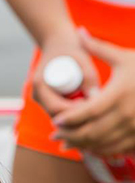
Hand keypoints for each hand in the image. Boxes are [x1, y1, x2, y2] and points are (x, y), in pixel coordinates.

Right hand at [31, 30, 99, 115]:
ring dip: (76, 113)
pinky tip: (86, 98)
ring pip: (60, 117)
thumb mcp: (82, 59)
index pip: (56, 108)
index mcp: (39, 84)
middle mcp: (37, 95)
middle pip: (58, 116)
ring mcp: (42, 99)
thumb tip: (96, 98)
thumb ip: (88, 78)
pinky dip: (74, 110)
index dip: (76, 110)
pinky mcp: (48, 101)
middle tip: (97, 104)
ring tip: (91, 98)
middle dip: (78, 114)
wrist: (57, 42)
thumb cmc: (70, 48)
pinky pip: (62, 113)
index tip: (94, 103)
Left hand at [52, 31, 134, 155]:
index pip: (88, 112)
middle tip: (54, 135)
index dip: (69, 118)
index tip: (54, 121)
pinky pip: (118, 149)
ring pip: (103, 143)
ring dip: (82, 146)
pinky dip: (100, 151)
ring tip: (65, 144)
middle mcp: (127, 114)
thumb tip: (78, 31)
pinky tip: (88, 148)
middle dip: (70, 136)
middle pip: (92, 132)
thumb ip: (98, 47)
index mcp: (119, 95)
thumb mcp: (124, 56)